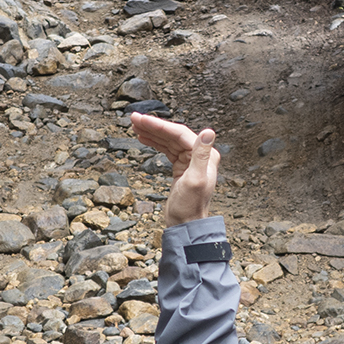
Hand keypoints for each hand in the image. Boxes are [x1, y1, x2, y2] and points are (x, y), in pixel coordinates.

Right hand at [130, 112, 219, 226]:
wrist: (185, 225)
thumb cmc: (190, 207)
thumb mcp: (195, 180)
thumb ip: (201, 154)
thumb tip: (208, 131)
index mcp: (206, 155)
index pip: (180, 133)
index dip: (160, 125)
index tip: (143, 120)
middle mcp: (200, 155)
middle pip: (173, 134)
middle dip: (153, 126)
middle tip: (134, 119)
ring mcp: (190, 160)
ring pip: (169, 140)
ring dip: (152, 132)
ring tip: (135, 125)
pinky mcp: (181, 167)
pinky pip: (167, 149)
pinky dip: (155, 142)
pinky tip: (144, 138)